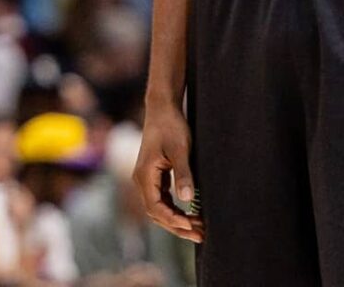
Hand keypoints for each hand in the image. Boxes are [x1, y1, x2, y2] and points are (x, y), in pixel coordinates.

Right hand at [133, 100, 202, 242]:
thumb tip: (187, 199)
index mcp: (144, 175)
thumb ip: (183, 174)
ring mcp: (147, 179)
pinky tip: (192, 213)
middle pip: (156, 213)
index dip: (174, 220)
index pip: (156, 208)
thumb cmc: (170, 126)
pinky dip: (175, 209)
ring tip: (199, 228)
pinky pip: (162, 200)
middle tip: (201, 234)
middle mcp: (142, 180)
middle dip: (177, 226)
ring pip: (159, 208)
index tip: (192, 226)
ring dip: (177, 220)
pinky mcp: (155, 176)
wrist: (162, 108)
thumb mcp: (180, 150)